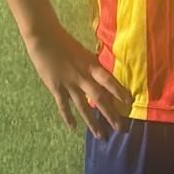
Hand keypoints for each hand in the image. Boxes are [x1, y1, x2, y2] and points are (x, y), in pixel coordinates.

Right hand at [23, 20, 132, 138]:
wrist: (43, 37)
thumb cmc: (64, 42)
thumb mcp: (83, 52)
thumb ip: (92, 64)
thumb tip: (103, 73)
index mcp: (91, 65)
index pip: (110, 81)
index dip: (120, 92)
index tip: (130, 103)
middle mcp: (83, 77)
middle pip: (100, 99)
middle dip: (111, 115)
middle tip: (121, 129)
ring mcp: (69, 84)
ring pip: (83, 107)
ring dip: (92, 122)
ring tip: (101, 135)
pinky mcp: (56, 87)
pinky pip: (64, 105)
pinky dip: (68, 117)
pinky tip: (74, 128)